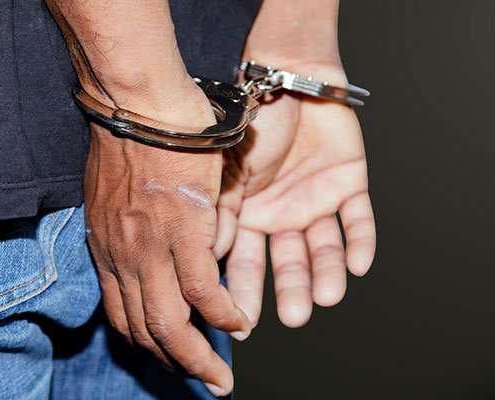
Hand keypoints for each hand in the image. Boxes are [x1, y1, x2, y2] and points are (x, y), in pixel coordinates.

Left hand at [47, 3, 250, 394]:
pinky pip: (204, 290)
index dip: (144, 342)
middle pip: (144, 329)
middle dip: (173, 364)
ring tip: (219, 376)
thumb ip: (124, 229)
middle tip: (201, 382)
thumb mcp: (111, 195)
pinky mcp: (182, 232)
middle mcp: (123, 258)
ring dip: (198, 356)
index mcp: (106, 250)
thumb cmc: (126, 139)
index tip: (165, 356)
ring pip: (171, 323)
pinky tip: (238, 323)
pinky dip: (222, 314)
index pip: (121, 314)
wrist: (136, 105)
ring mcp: (150, 248)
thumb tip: (146, 248)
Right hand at [216, 62, 375, 328]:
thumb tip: (213, 257)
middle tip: (294, 318)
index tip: (243, 322)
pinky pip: (358, 219)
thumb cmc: (252, 121)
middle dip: (292, 288)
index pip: (247, 261)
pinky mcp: (350, 184)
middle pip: (289, 260)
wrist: (287, 77)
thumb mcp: (228, 170)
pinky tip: (359, 265)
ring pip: (325, 246)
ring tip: (327, 296)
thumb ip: (223, 213)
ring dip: (327, 272)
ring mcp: (317, 200)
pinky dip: (360, 241)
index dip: (245, 290)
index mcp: (251, 215)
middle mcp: (283, 214)